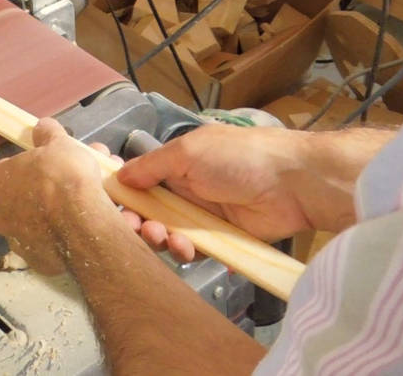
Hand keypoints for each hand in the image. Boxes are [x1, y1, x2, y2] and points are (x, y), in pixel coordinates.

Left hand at [0, 118, 115, 274]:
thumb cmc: (63, 177)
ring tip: (95, 198)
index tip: (55, 163)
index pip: (9, 169)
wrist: (81, 224)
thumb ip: (48, 133)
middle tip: (80, 177)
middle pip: (25, 196)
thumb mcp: (59, 143)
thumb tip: (42, 126)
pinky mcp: (39, 262)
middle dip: (52, 186)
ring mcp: (17, 242)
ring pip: (41, 220)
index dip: (34, 164)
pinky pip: (54, 242)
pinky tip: (90, 222)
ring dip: (62, 209)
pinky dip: (69, 232)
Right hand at [117, 124, 316, 261]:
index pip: (141, 180)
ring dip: (158, 237)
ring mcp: (202, 216)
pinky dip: (183, 251)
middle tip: (134, 226)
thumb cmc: (239, 157)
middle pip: (148, 211)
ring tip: (162, 236)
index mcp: (177, 164)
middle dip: (136, 220)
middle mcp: (186, 190)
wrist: (293, 184)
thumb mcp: (188, 151)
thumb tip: (119, 176)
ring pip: (167, 233)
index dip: (124, 193)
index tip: (109, 203)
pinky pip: (192, 250)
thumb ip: (151, 166)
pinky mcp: (219, 240)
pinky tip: (185, 248)